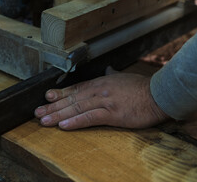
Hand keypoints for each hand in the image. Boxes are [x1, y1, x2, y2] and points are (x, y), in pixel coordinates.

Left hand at [34, 72, 168, 129]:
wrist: (158, 94)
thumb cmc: (141, 87)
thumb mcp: (123, 77)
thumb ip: (112, 74)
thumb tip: (108, 69)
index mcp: (101, 83)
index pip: (76, 89)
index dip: (60, 93)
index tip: (47, 97)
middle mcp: (99, 90)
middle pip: (72, 98)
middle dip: (53, 106)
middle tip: (38, 112)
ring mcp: (105, 101)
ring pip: (77, 108)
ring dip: (59, 114)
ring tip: (44, 120)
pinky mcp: (112, 113)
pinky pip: (90, 118)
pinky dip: (76, 121)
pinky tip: (64, 126)